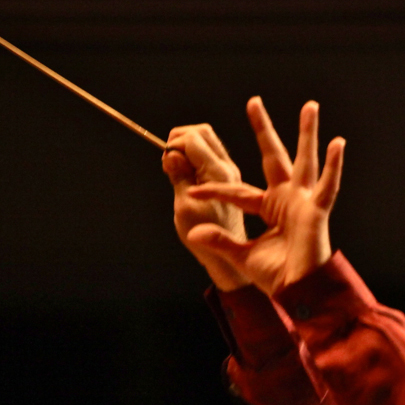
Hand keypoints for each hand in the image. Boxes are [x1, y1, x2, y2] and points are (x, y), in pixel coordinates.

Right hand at [162, 123, 249, 290]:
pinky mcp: (228, 186)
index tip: (164, 161)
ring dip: (188, 145)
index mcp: (223, 176)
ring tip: (173, 160)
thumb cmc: (216, 250)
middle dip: (182, 136)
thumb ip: (181, 180)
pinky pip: (208, 160)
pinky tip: (181, 170)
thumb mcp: (189, 216)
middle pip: (205, 135)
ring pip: (209, 145)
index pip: (196, 141)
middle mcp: (231, 171)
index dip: (173, 146)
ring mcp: (231, 177)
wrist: (240, 269)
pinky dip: (192, 158)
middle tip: (167, 153)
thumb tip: (171, 155)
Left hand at [185, 98, 344, 296]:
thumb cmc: (276, 277)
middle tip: (253, 102)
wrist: (297, 293)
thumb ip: (220, 240)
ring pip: (305, 160)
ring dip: (307, 133)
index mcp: (269, 208)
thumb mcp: (241, 255)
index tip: (195, 188)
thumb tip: (193, 232)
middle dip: (263, 129)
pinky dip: (334, 165)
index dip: (216, 188)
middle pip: (273, 157)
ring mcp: (304, 202)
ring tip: (310, 106)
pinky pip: (328, 185)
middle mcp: (287, 199)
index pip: (238, 190)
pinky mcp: (318, 211)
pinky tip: (338, 143)